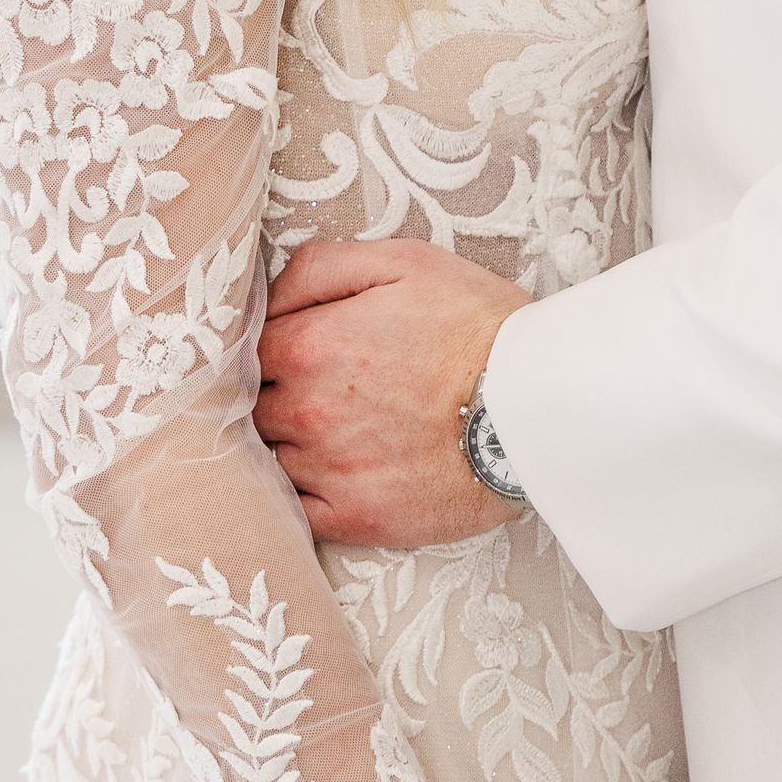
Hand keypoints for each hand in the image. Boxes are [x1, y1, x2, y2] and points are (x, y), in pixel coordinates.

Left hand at [256, 237, 531, 545]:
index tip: (288, 352)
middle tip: (313, 391)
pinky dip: (299, 497)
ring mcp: (328, 469)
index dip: (264, 350)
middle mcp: (306, 410)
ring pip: (269, 459)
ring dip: (285, 447)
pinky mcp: (355, 518)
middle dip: (272, 397)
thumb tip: (264, 295)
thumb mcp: (401, 263)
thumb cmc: (475, 326)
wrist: (537, 404)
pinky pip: (295, 513)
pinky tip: (328, 477)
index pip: (245, 351)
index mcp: (309, 345)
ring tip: (330, 434)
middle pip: (252, 407)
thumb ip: (318, 268)